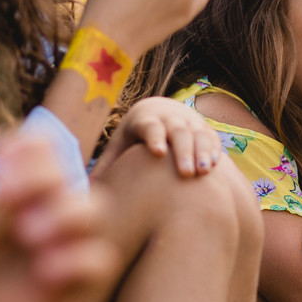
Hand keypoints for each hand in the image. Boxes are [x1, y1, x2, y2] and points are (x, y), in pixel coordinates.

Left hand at [0, 136, 117, 301]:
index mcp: (12, 197)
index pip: (43, 150)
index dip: (29, 148)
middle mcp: (40, 218)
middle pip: (74, 177)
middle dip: (44, 181)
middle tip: (8, 202)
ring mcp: (56, 250)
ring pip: (93, 213)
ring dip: (65, 215)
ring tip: (28, 238)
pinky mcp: (66, 286)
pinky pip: (99, 262)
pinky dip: (80, 259)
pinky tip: (45, 272)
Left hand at [94, 96, 221, 177]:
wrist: (161, 113)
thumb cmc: (133, 138)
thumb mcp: (119, 146)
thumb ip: (108, 165)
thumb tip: (87, 189)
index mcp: (144, 120)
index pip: (150, 126)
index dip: (154, 137)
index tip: (157, 153)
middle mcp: (169, 118)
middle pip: (178, 131)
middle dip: (183, 151)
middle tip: (186, 173)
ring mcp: (188, 122)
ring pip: (198, 134)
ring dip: (202, 152)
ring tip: (203, 172)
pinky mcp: (203, 129)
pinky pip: (211, 138)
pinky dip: (213, 150)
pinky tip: (214, 166)